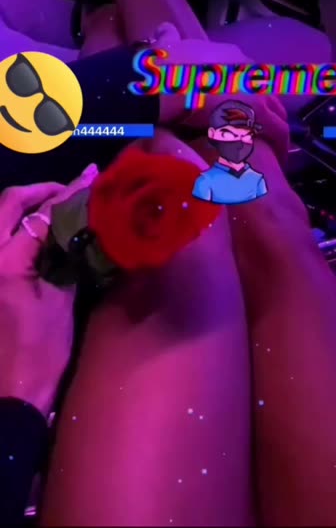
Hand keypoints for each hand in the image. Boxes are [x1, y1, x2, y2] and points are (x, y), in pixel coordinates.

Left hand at [0, 165, 97, 416]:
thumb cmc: (40, 352)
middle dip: (39, 191)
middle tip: (69, 187)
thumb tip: (84, 226)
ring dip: (23, 206)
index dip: (68, 193)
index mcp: (5, 261)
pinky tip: (38, 230)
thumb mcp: (60, 301)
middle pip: (7, 204)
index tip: (90, 177)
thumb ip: (66, 257)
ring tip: (55, 203)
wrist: (11, 395)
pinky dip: (16, 228)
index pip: (40, 215)